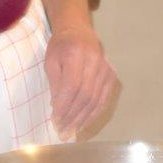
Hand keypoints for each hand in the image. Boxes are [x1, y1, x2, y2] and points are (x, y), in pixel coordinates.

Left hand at [45, 25, 116, 139]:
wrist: (78, 31)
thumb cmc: (61, 46)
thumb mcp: (51, 61)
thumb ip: (55, 84)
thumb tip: (58, 109)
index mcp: (76, 53)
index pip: (72, 85)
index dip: (64, 105)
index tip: (54, 119)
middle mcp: (95, 61)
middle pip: (85, 95)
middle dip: (72, 116)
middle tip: (61, 130)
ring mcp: (106, 69)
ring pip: (95, 101)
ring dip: (82, 119)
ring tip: (70, 131)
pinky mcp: (111, 76)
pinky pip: (103, 100)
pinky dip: (93, 115)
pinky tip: (83, 124)